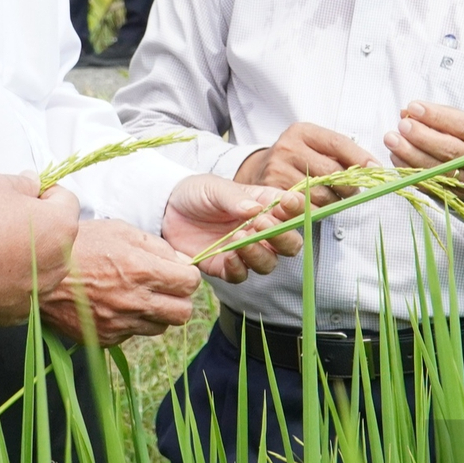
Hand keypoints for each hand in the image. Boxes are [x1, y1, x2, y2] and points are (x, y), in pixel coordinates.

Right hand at [0, 172, 81, 325]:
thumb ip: (22, 182)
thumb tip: (32, 184)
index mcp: (61, 225)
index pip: (66, 200)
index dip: (45, 192)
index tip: (25, 193)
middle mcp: (60, 261)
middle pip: (55, 234)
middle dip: (35, 224)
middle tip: (3, 218)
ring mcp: (41, 289)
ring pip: (38, 264)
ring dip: (23, 253)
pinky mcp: (20, 310)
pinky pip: (20, 288)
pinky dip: (9, 279)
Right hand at [40, 218, 199, 345]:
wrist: (37, 272)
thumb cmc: (79, 245)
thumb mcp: (119, 230)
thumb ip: (156, 246)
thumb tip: (182, 260)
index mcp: (141, 270)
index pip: (190, 283)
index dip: (187, 275)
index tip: (177, 271)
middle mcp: (134, 301)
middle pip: (183, 313)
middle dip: (179, 298)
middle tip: (165, 287)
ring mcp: (119, 324)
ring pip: (160, 327)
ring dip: (156, 312)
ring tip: (138, 295)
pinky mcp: (104, 338)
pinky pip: (132, 335)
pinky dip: (131, 322)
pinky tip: (115, 305)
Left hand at [160, 173, 305, 284]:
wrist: (166, 209)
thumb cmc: (197, 192)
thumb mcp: (214, 187)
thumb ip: (235, 197)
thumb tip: (257, 210)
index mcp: (264, 205)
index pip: (292, 211)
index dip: (297, 209)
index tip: (287, 203)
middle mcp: (260, 231)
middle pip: (289, 244)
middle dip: (283, 238)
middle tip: (261, 225)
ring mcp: (245, 251)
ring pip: (268, 263)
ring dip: (259, 254)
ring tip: (239, 238)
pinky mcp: (225, 267)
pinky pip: (241, 275)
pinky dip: (238, 267)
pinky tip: (227, 254)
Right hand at [234, 122, 376, 208]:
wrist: (257, 171)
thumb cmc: (294, 159)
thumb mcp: (312, 146)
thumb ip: (338, 153)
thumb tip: (371, 167)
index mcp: (302, 132)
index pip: (338, 143)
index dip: (360, 158)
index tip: (375, 168)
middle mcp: (288, 147)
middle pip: (332, 172)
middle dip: (348, 186)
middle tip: (351, 190)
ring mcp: (278, 169)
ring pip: (322, 194)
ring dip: (334, 201)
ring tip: (331, 197)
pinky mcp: (273, 191)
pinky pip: (307, 208)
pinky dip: (317, 211)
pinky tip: (316, 205)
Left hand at [383, 101, 463, 192]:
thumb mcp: (462, 123)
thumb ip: (438, 115)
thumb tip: (407, 112)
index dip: (437, 117)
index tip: (414, 107)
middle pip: (451, 150)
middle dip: (422, 137)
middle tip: (402, 125)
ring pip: (438, 170)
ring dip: (410, 154)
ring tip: (392, 139)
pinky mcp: (454, 196)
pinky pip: (428, 184)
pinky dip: (409, 170)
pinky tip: (396, 156)